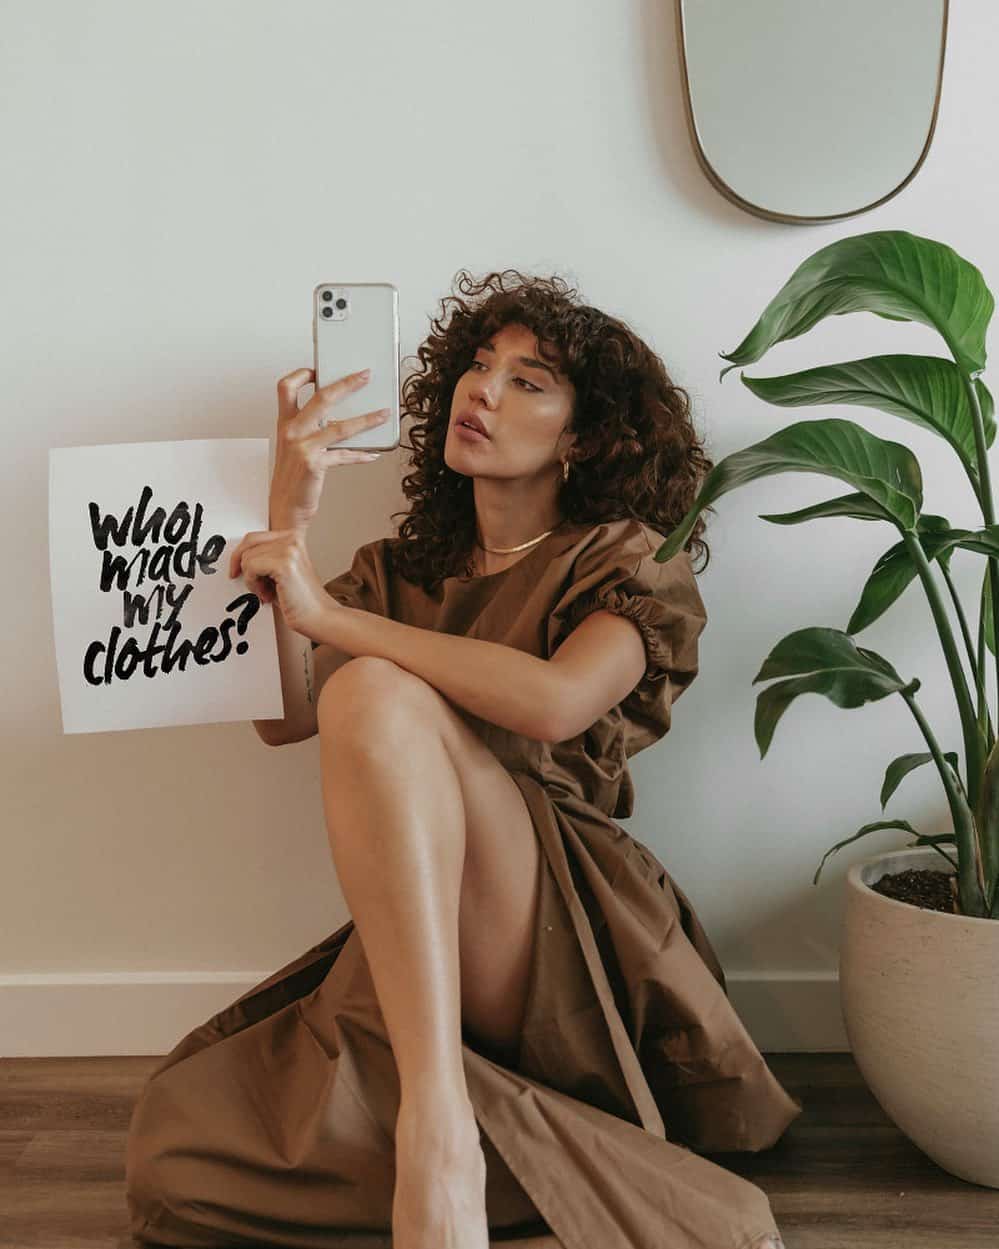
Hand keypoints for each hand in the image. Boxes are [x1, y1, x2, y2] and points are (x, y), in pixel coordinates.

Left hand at [228, 527, 338, 640]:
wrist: (320, 617)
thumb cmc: (300, 600)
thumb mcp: (279, 573)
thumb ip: (264, 559)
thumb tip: (238, 558)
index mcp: (292, 538)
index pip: (253, 537)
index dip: (240, 555)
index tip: (236, 571)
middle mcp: (292, 539)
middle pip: (248, 545)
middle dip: (244, 568)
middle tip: (254, 587)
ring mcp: (290, 549)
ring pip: (247, 558)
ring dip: (252, 580)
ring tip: (267, 592)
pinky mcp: (285, 564)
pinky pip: (251, 567)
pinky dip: (254, 585)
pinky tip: (268, 595)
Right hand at [269, 366, 389, 530]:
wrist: (284, 508)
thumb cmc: (292, 479)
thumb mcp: (295, 448)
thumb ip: (312, 430)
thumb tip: (341, 417)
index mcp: (284, 424)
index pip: (286, 387)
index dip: (302, 374)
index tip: (319, 369)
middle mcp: (291, 431)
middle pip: (321, 397)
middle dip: (347, 383)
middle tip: (365, 376)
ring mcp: (303, 447)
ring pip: (341, 426)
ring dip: (367, 419)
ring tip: (384, 414)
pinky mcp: (315, 464)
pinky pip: (345, 455)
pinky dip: (361, 455)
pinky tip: (373, 454)